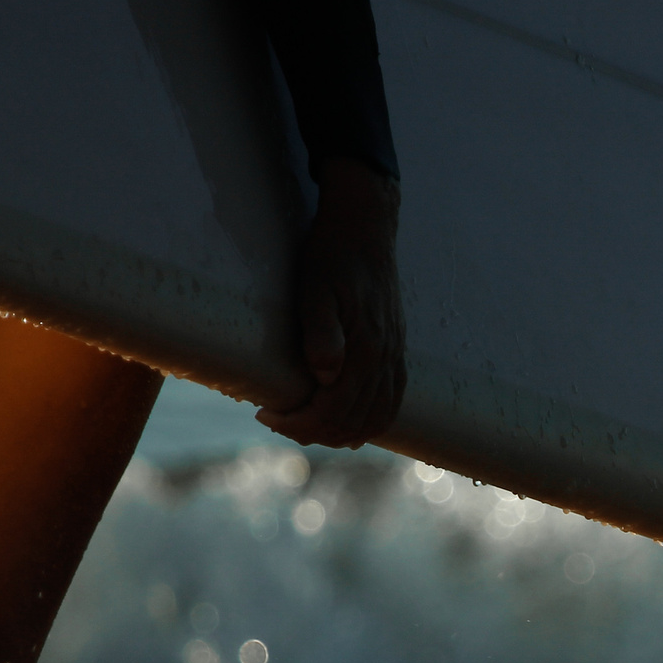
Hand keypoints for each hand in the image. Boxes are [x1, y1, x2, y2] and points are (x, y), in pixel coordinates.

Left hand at [256, 156, 406, 449]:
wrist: (366, 228)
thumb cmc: (332, 256)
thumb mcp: (316, 288)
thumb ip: (321, 331)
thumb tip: (324, 374)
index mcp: (366, 349)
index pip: (334, 410)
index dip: (298, 422)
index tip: (266, 414)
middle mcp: (385, 359)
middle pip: (353, 422)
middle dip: (312, 431)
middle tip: (276, 420)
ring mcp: (394, 357)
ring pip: (375, 419)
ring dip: (340, 433)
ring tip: (306, 425)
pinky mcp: (397, 352)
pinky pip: (392, 403)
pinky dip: (370, 423)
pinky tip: (348, 424)